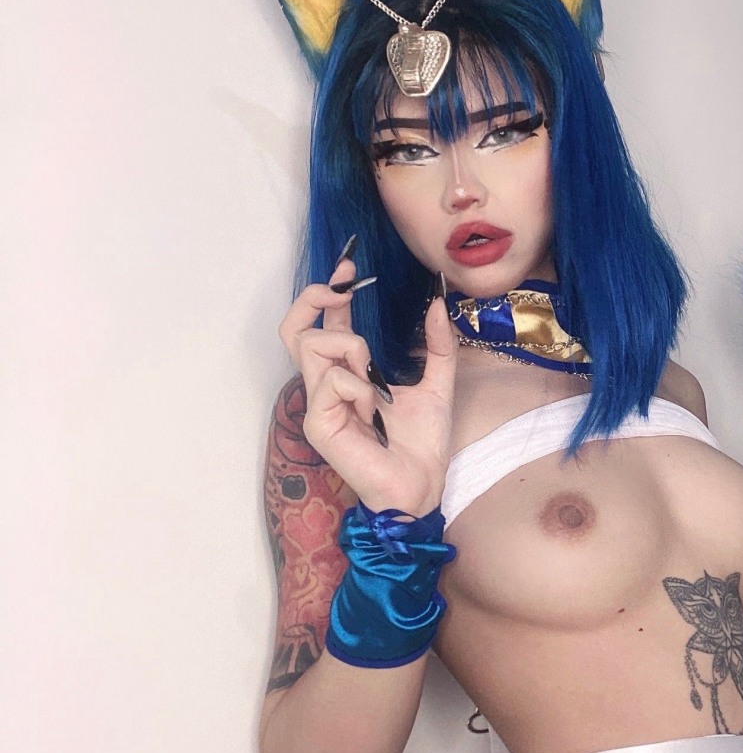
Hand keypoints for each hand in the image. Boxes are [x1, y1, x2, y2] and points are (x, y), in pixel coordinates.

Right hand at [277, 245, 456, 518]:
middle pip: (294, 329)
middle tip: (342, 291)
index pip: (324, 323)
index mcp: (349, 371)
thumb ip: (438, 345)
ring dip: (351, 348)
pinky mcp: (319, 422)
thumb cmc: (423, 442)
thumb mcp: (438, 383)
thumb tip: (438, 304)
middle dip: (316, 300)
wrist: (422, 484)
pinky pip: (332, 382)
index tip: (348, 268)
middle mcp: (327, 383)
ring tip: (375, 379)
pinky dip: (360, 388)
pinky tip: (374, 410)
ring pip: (312, 346)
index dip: (328, 292)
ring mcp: (318, 403)